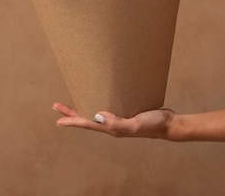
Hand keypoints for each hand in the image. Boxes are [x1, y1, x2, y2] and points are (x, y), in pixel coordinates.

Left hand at [52, 102, 175, 138]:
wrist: (169, 123)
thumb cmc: (153, 124)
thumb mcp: (135, 124)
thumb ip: (118, 123)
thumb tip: (98, 116)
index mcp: (112, 128)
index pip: (87, 124)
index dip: (72, 121)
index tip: (57, 119)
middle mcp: (112, 124)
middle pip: (87, 118)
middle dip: (71, 113)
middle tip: (56, 106)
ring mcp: (118, 117)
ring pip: (95, 112)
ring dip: (82, 106)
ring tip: (72, 101)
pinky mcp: (125, 110)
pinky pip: (107, 106)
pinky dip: (98, 100)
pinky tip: (97, 95)